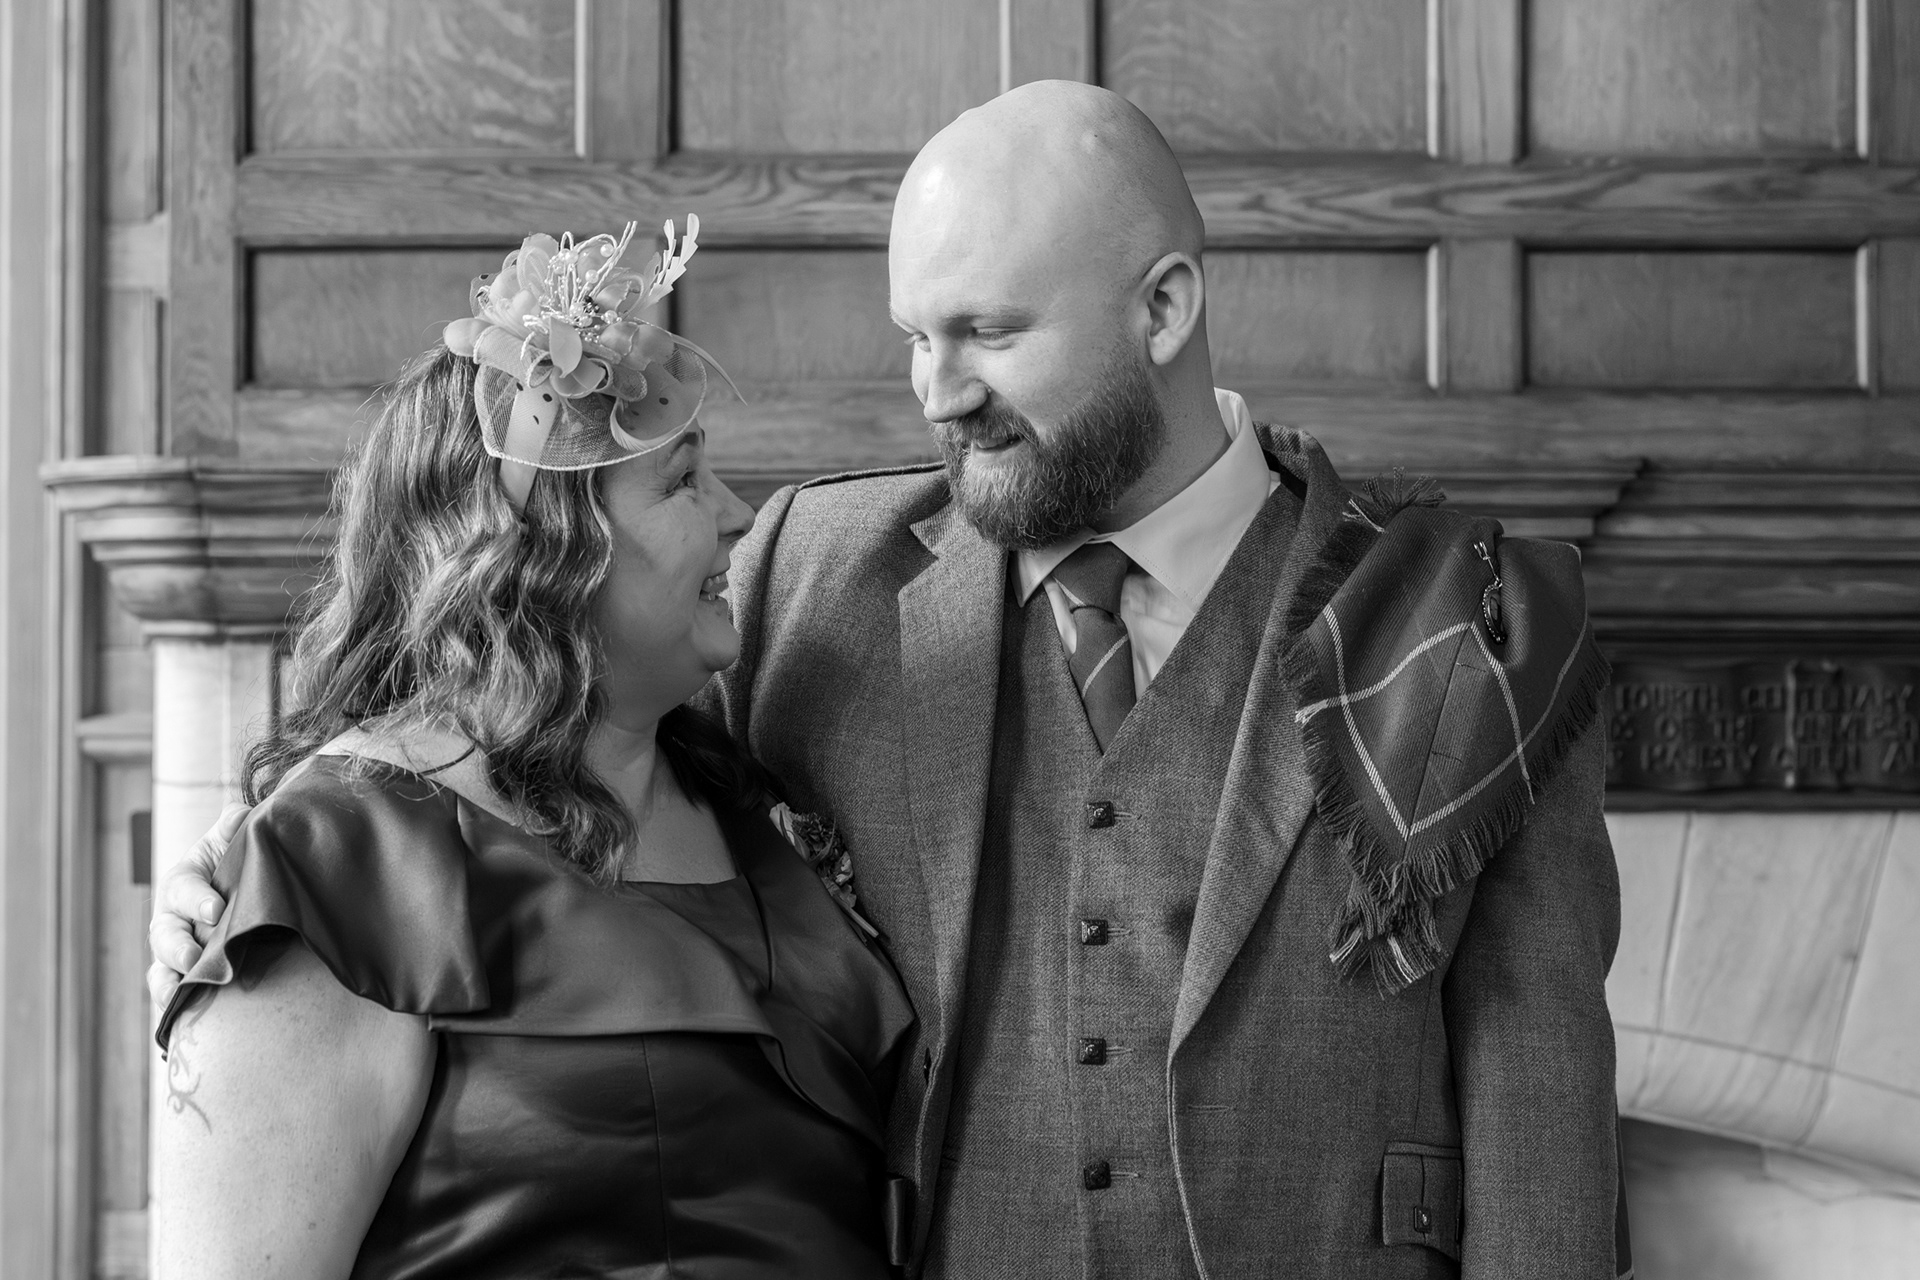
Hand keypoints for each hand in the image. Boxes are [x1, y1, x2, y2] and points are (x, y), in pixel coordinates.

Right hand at [146, 802, 248, 1008]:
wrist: (244, 892)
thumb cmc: (236, 864)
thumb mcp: (233, 841)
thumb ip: (235, 826)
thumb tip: (238, 817)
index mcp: (183, 881)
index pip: (184, 889)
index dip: (198, 899)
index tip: (216, 910)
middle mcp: (171, 917)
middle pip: (166, 934)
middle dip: (178, 947)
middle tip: (196, 956)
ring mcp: (174, 949)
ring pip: (161, 967)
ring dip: (169, 981)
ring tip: (180, 993)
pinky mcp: (183, 974)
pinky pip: (169, 991)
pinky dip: (171, 1004)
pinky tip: (179, 1018)